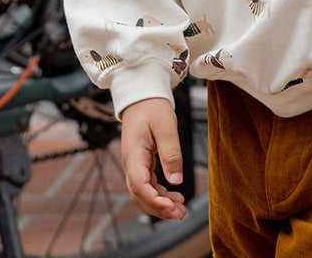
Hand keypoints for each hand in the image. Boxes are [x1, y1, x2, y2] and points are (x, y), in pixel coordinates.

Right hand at [120, 97, 186, 218]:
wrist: (141, 96)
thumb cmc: (152, 107)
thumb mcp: (166, 126)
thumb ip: (171, 153)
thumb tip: (176, 180)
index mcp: (133, 154)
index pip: (139, 185)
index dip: (154, 200)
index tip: (170, 207)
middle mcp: (131, 163)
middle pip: (140, 195)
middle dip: (158, 209)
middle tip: (179, 214)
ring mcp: (135, 164)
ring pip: (143, 193)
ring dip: (160, 204)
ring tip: (180, 209)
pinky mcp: (141, 163)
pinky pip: (148, 185)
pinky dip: (160, 194)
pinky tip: (174, 197)